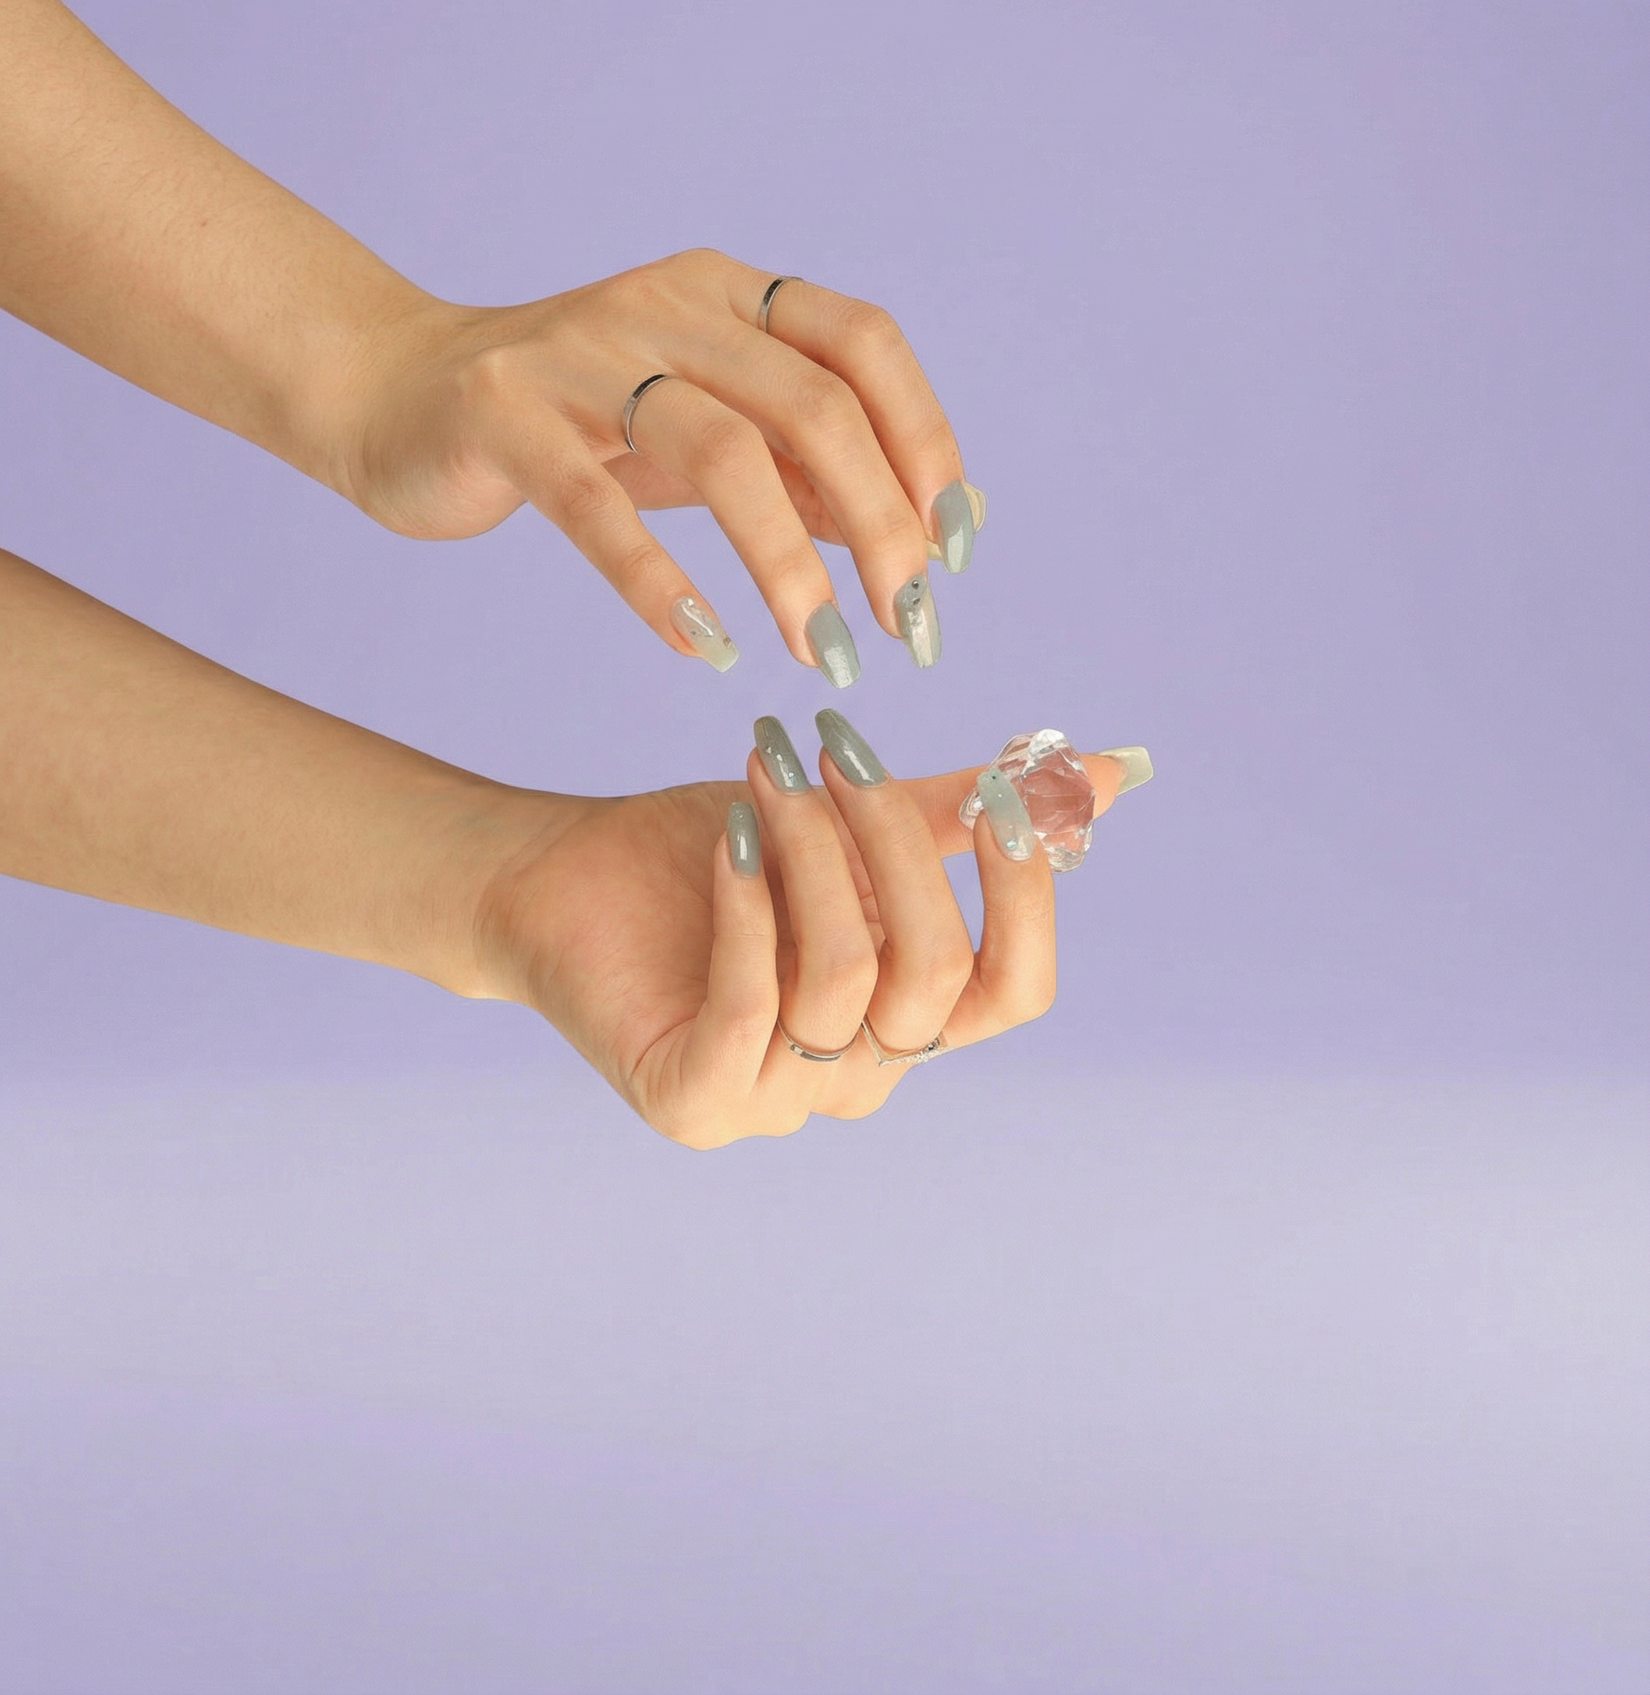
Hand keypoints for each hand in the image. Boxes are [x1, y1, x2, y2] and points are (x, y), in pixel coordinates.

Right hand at [345, 250, 982, 679]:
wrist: (390, 391)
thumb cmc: (569, 422)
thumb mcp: (697, 428)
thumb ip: (796, 464)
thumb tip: (915, 532)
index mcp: (726, 292)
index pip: (864, 342)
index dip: (926, 439)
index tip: (953, 548)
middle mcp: (664, 305)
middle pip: (812, 405)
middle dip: (879, 525)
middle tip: (904, 626)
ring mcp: (579, 355)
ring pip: (719, 452)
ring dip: (788, 566)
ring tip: (822, 654)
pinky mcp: (503, 416)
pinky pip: (597, 507)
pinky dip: (661, 584)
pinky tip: (706, 646)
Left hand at [472, 717, 1131, 1148]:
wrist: (562, 875)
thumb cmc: (715, 851)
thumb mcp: (850, 825)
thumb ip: (964, 811)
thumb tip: (1109, 767)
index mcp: (907, 1023)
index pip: (1016, 989)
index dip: (1026, 897)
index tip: (1004, 785)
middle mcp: (858, 1078)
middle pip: (935, 973)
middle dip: (894, 844)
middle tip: (838, 743)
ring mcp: (776, 1104)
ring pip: (847, 977)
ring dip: (813, 854)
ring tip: (771, 767)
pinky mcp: (692, 1103)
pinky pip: (752, 1004)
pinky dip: (750, 907)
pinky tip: (732, 834)